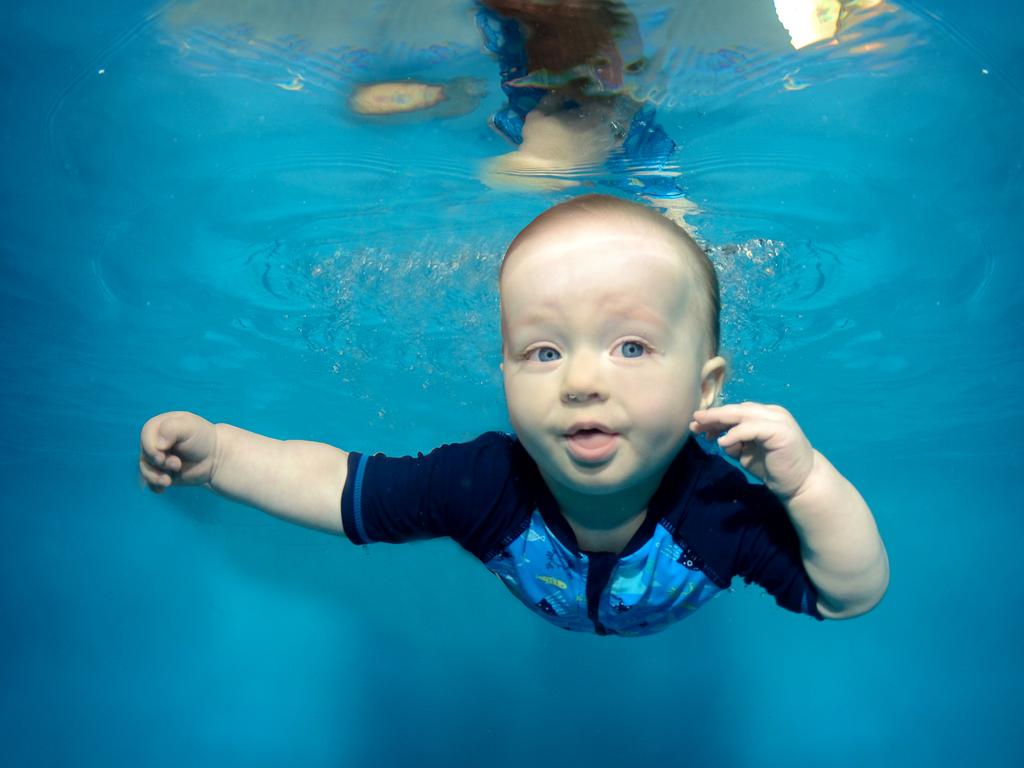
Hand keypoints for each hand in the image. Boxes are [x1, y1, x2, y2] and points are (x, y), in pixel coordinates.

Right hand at [139, 411, 217, 492]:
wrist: (216, 456)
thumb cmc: (203, 438)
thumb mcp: (189, 427)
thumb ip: (171, 429)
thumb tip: (158, 445)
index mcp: (159, 426)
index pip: (145, 436)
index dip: (151, 447)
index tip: (163, 454)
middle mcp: (155, 442)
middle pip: (145, 454)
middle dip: (159, 462)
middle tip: (177, 464)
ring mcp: (158, 458)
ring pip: (145, 469)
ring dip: (155, 477)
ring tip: (168, 480)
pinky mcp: (162, 472)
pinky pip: (151, 482)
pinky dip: (155, 486)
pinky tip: (162, 488)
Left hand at [690, 403, 815, 499]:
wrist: (800, 483)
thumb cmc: (774, 467)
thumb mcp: (747, 453)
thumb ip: (734, 443)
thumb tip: (718, 438)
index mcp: (765, 415)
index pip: (736, 411)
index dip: (715, 417)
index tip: (697, 426)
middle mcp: (771, 413)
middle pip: (736, 410)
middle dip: (713, 415)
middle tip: (694, 420)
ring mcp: (777, 420)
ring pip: (742, 414)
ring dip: (720, 421)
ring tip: (702, 429)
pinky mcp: (780, 431)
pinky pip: (751, 428)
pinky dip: (735, 433)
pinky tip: (722, 441)